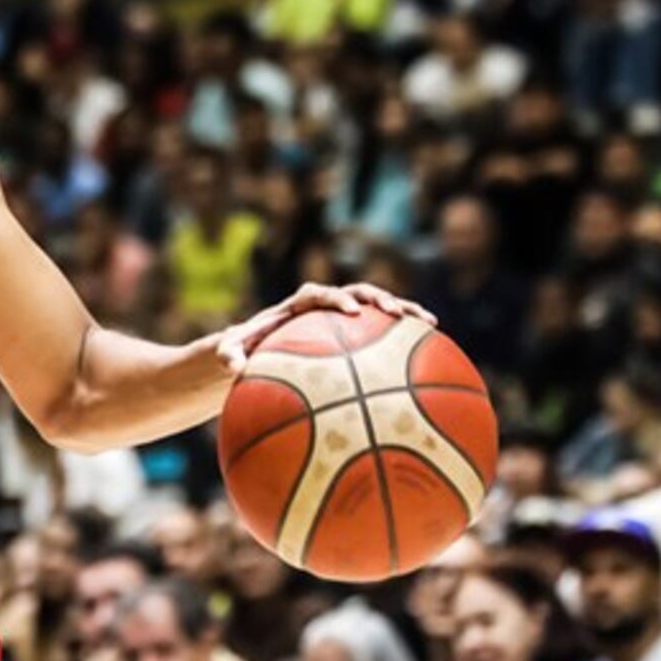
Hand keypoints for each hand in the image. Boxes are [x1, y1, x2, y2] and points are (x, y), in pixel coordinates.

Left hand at [216, 282, 434, 372]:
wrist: (258, 348)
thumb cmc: (245, 348)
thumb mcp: (230, 350)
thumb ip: (229, 352)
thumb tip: (233, 368)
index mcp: (298, 304)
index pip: (319, 294)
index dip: (337, 299)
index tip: (352, 312)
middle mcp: (324, 305)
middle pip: (357, 292)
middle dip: (378, 298)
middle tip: (394, 312)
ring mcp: (343, 317)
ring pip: (378, 307)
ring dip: (403, 310)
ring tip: (429, 322)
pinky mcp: (356, 333)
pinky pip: (383, 334)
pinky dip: (404, 339)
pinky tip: (430, 355)